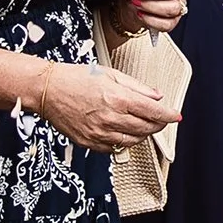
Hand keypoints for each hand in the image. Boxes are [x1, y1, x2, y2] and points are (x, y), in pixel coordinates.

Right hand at [35, 61, 175, 151]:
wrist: (47, 90)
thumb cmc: (76, 78)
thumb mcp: (111, 74)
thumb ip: (137, 87)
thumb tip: (157, 96)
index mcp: (118, 99)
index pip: (154, 112)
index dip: (169, 115)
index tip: (176, 116)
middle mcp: (110, 118)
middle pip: (146, 128)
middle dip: (158, 125)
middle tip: (160, 119)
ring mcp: (99, 133)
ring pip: (133, 141)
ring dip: (142, 134)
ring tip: (142, 125)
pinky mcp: (89, 142)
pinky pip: (114, 148)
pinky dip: (124, 142)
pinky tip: (123, 132)